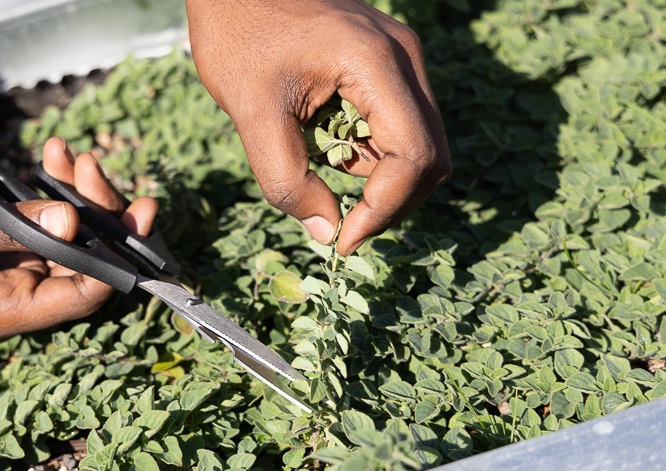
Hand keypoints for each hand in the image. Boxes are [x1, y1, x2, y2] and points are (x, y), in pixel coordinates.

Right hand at [0, 138, 156, 341]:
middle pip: (77, 267)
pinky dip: (50, 196)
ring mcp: (3, 275)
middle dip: (96, 217)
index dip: (112, 261)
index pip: (76, 297)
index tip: (136, 219)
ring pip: (63, 242)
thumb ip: (11, 227)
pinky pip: (39, 227)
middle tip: (99, 170)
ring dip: (75, 199)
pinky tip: (54, 161)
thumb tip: (74, 221)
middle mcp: (6, 300)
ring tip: (73, 157)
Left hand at [186, 0, 450, 254]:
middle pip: (429, 155)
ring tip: (322, 170)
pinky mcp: (389, 62)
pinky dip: (370, 153)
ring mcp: (401, 57)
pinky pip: (399, 124)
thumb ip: (286, 178)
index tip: (343, 240)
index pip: (412, 156)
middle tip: (341, 226)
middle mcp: (403, 57)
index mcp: (375, 62)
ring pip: (419, 143)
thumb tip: (326, 230)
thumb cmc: (236, 33)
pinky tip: (327, 145)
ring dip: (378, 178)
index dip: (383, 210)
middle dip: (388, 202)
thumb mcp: (250, 112)